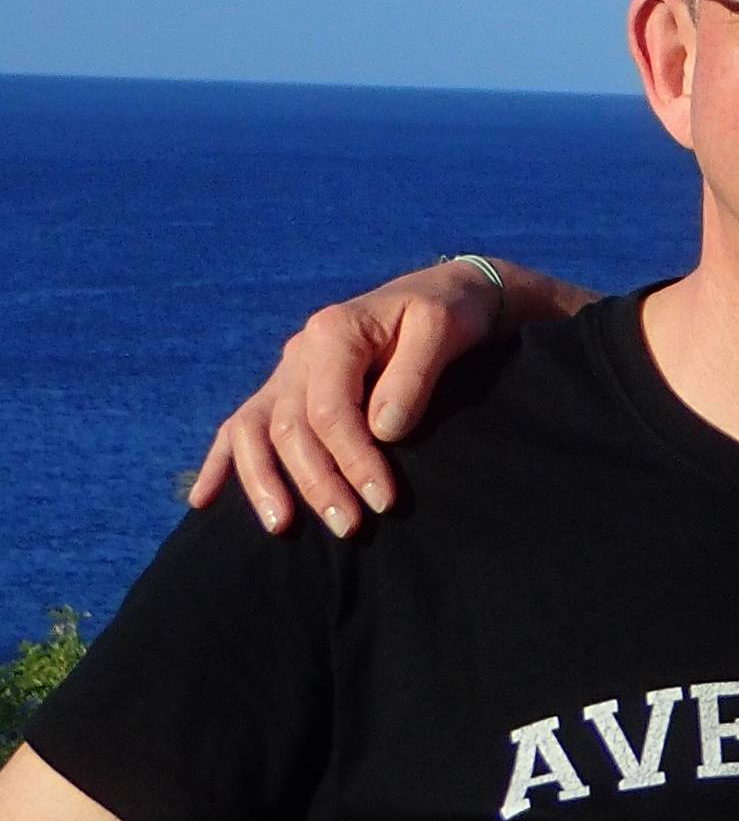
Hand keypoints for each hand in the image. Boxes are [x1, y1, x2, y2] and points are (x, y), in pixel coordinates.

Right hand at [186, 261, 512, 536]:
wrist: (448, 293)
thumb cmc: (452, 311)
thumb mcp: (444, 329)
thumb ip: (413, 375)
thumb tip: (383, 430)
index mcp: (334, 332)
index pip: (331, 410)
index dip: (353, 459)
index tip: (383, 500)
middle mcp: (300, 352)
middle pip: (291, 428)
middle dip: (317, 483)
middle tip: (350, 528)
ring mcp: (288, 371)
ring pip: (253, 431)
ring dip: (263, 483)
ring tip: (281, 528)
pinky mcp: (287, 388)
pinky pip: (241, 425)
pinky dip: (221, 462)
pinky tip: (203, 501)